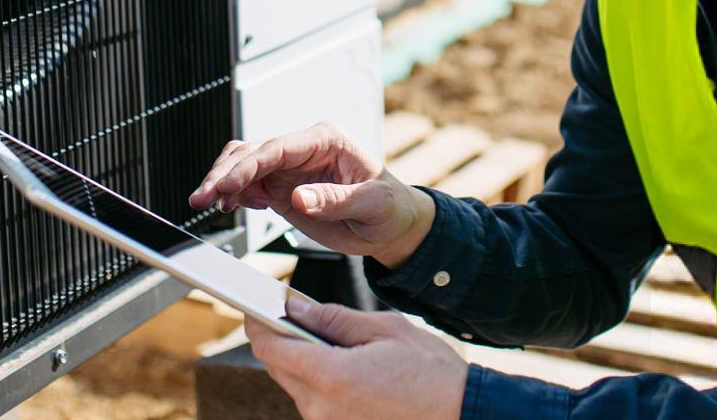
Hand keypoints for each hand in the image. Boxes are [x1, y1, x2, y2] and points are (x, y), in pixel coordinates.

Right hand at [188, 122, 435, 267]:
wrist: (392, 226)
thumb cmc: (389, 207)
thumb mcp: (372, 204)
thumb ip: (336, 199)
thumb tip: (298, 198)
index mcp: (326, 140)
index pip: (277, 147)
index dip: (248, 165)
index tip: (227, 185)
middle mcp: (303, 149)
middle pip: (252, 151)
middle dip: (224, 172)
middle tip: (203, 197)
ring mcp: (290, 169)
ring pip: (244, 164)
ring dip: (222, 182)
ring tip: (207, 204)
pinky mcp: (282, 188)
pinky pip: (248, 185)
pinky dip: (233, 194)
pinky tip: (230, 208)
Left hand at [246, 294, 467, 419]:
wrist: (460, 412)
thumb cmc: (430, 372)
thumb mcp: (383, 329)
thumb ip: (333, 318)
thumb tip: (295, 307)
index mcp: (331, 377)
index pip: (272, 348)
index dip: (259, 323)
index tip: (256, 307)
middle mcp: (322, 408)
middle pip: (278, 367)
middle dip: (283, 338)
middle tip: (299, 314)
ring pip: (295, 385)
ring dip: (303, 360)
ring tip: (333, 342)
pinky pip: (314, 401)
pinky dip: (318, 380)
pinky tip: (344, 366)